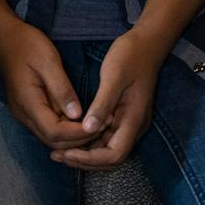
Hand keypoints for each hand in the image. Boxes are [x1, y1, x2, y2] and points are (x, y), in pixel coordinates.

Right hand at [0, 26, 96, 150]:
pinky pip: (48, 128)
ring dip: (74, 136)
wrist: (5, 38)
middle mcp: (23, 114)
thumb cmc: (27, 45)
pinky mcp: (28, 110)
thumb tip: (77, 114)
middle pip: (52, 141)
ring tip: (96, 123)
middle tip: (104, 125)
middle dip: (79, 139)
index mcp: (27, 103)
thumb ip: (62, 89)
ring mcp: (24, 113)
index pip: (54, 132)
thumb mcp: (49, 61)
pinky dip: (67, 129)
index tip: (100, 123)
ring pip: (50, 137)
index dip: (78, 133)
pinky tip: (82, 120)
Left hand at [54, 30, 166, 168]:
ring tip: (59, 150)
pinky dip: (89, 143)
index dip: (90, 159)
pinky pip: (106, 137)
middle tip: (57, 156)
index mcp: (134, 119)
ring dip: (85, 154)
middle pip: (111, 158)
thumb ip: (102, 104)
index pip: (114, 154)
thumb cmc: (130, 56)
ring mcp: (129, 122)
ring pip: (108, 149)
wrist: (147, 43)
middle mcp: (134, 126)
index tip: (67, 153)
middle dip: (85, 161)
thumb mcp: (113, 76)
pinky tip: (71, 137)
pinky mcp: (123, 115)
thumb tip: (88, 129)